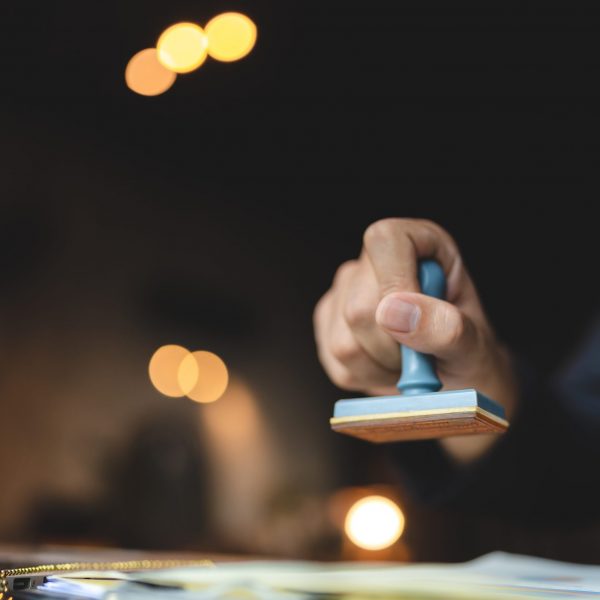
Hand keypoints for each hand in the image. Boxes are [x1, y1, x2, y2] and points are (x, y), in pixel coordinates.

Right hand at [313, 218, 518, 462]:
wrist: (459, 383)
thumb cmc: (472, 356)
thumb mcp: (476, 346)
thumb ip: (447, 327)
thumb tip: (393, 310)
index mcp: (418, 245)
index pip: (385, 240)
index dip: (394, 284)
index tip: (415, 324)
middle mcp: (376, 263)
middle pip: (360, 306)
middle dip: (396, 348)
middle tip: (426, 356)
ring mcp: (345, 291)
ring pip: (344, 342)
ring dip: (383, 367)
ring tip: (410, 363)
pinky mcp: (329, 323)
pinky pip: (336, 361)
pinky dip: (368, 377)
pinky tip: (389, 368)